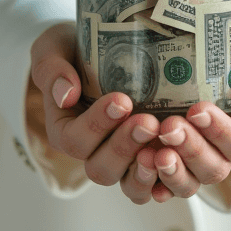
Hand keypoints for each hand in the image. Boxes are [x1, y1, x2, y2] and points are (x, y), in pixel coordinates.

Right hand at [29, 21, 162, 203]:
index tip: (121, 101)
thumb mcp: (53, 50)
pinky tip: (178, 159)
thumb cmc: (72, 49)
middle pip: (101, 168)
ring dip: (146, 166)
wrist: (96, 47)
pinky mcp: (145, 158)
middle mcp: (91, 151)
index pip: (75, 139)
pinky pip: (153, 184)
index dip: (97, 125)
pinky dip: (165, 178)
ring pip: (128, 182)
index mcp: (65, 129)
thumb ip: (53, 69)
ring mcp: (120, 159)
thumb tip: (66, 93)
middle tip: (148, 120)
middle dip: (125, 145)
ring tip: (163, 138)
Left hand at [133, 23, 230, 202]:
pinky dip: (150, 181)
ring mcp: (195, 158)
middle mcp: (223, 152)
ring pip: (188, 182)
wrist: (220, 51)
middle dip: (191, 149)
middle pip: (213, 167)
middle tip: (170, 126)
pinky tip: (140, 166)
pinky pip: (160, 183)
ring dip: (171, 172)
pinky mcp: (170, 157)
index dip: (220, 132)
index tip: (198, 110)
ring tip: (153, 154)